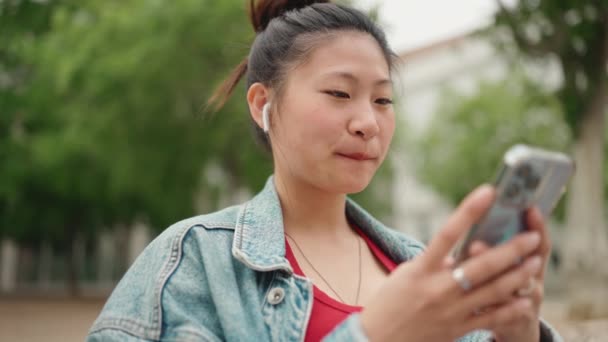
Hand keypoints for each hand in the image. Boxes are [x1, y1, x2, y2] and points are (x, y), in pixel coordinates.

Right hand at [359, 185, 543, 340]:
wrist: (377, 339)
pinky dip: (510, 308)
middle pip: (481, 265)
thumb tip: (463, 251)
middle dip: (511, 249)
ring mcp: (449, 311)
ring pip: (492, 291)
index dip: (469, 211)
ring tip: (535, 261)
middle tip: (532, 236)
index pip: (447, 233)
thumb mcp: (406, 274)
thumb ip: (434, 262)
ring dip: (518, 275)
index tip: (488, 192)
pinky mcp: (456, 329)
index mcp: (421, 269)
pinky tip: (525, 298)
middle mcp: (437, 288)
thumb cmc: (389, 301)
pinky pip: (490, 318)